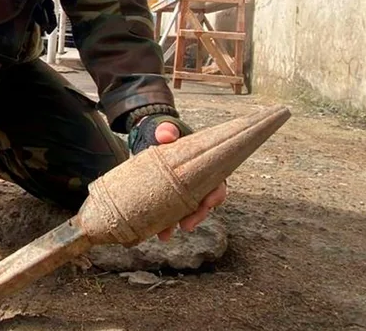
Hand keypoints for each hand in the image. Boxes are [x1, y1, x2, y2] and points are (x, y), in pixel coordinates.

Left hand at [153, 122, 227, 240]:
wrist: (147, 140)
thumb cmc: (162, 134)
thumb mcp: (164, 129)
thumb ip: (166, 130)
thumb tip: (166, 135)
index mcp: (204, 166)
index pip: (217, 184)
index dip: (216, 195)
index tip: (209, 203)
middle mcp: (198, 182)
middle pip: (204, 203)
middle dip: (197, 216)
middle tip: (186, 225)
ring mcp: (183, 192)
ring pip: (188, 212)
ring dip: (179, 224)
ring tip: (164, 235)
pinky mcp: (169, 198)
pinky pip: (171, 214)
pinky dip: (165, 225)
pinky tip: (157, 233)